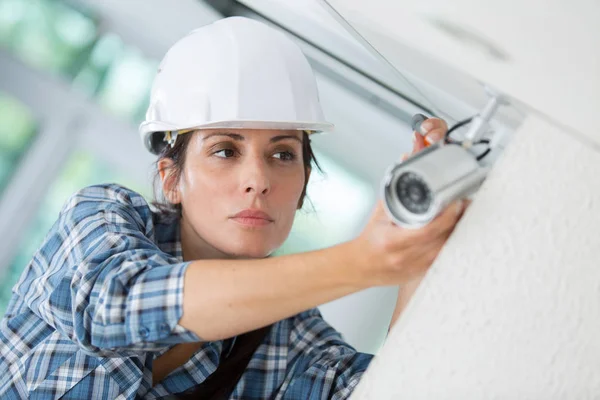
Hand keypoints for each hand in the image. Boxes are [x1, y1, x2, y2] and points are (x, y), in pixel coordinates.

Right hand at [351, 118, 466, 286]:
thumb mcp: (380, 212)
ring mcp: (416, 267)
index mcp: (393, 241)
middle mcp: (406, 256)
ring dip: (458, 230)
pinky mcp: (423, 273)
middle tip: (465, 203)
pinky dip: (451, 243)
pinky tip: (454, 232)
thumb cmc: (370, 239)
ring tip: (463, 215)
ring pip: (448, 248)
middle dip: (458, 219)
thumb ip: (395, 187)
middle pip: (444, 238)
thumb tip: (406, 160)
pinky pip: (445, 257)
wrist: (361, 266)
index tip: (456, 201)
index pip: (428, 229)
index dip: (447, 215)